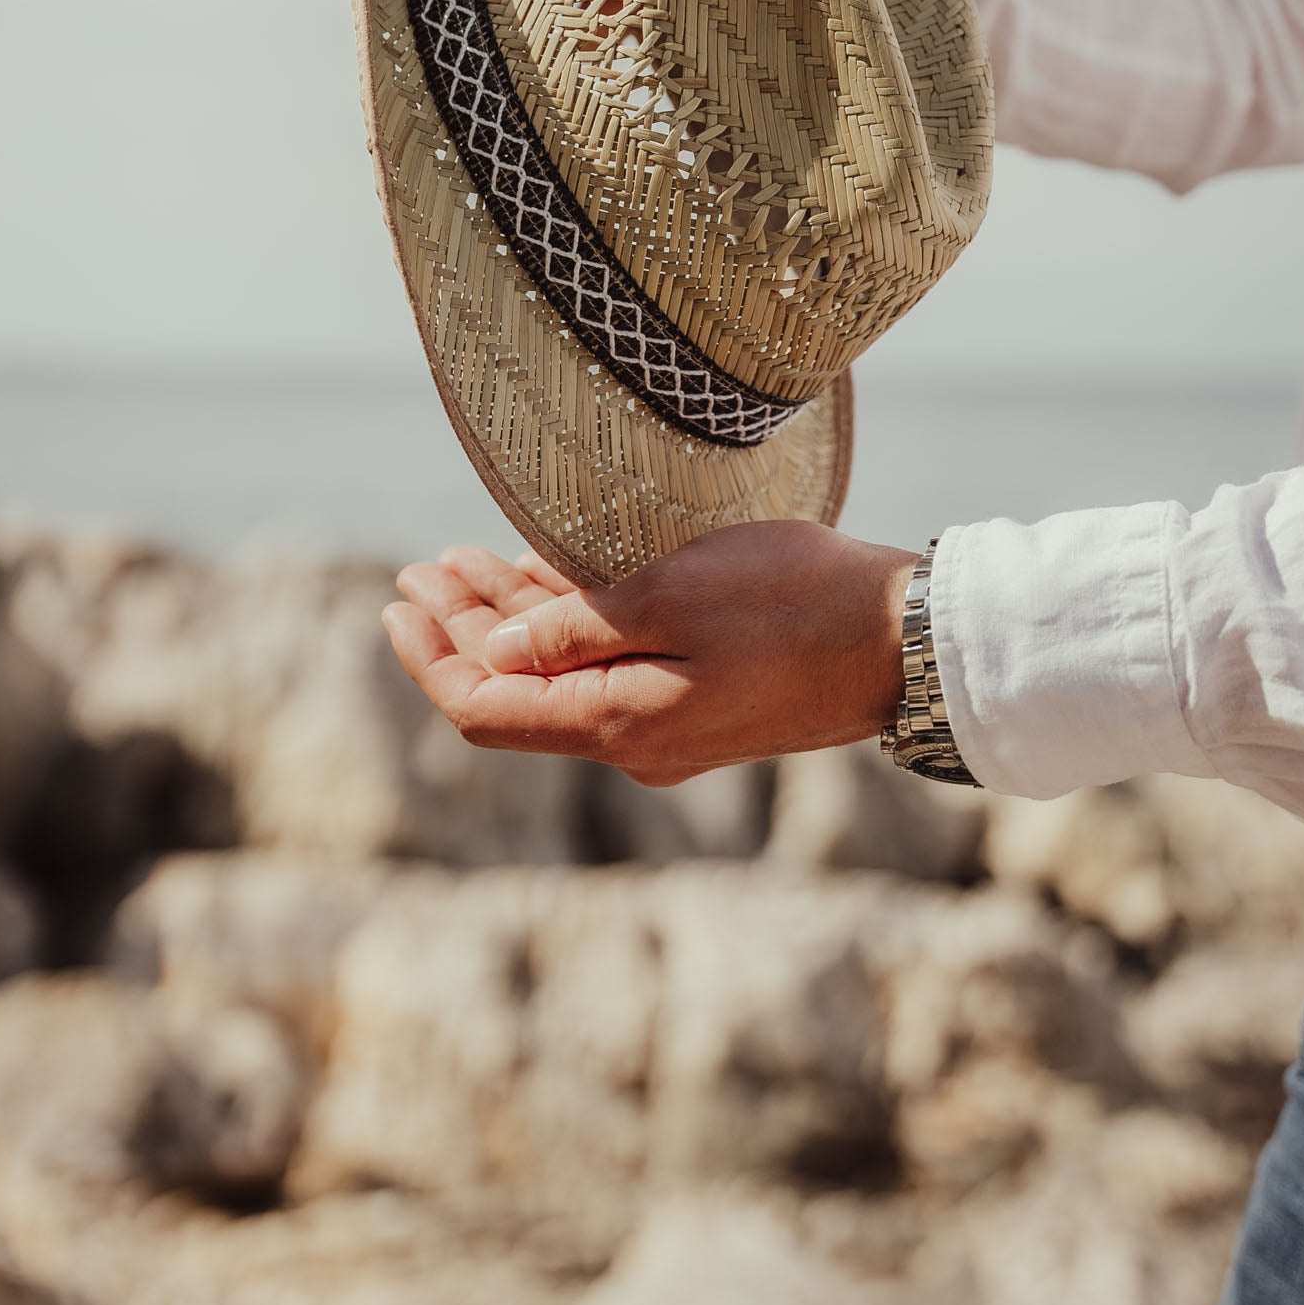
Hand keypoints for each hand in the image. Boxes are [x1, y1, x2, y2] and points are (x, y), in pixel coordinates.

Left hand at [383, 522, 914, 785]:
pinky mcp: (704, 700)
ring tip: (457, 564)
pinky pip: (609, 668)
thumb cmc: (794, 603)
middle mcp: (634, 739)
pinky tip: (537, 585)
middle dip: (460, 627)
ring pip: (561, 675)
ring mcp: (671, 724)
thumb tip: (500, 650)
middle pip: (518, 689)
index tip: (395, 604)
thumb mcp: (672, 596)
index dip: (430, 658)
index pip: (487, 707)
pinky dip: (564, 626)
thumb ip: (576, 627)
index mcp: (618, 723)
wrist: (908, 640)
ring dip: (507, 620)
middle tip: (418, 569)